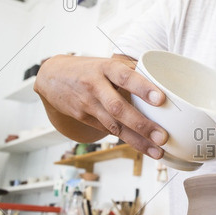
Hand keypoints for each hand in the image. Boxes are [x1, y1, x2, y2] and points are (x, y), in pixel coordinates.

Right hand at [34, 54, 167, 157]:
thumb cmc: (89, 69)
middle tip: (163, 137)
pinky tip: (143, 147)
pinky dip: (127, 140)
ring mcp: (88, 104)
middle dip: (142, 125)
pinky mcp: (84, 118)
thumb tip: (162, 80)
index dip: (142, 87)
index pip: (125, 77)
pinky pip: (109, 131)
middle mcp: (95, 87)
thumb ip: (131, 70)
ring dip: (137, 141)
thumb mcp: (107, 62)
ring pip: (114, 126)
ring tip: (157, 151)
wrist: (53, 77)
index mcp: (105, 68)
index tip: (161, 99)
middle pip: (118, 108)